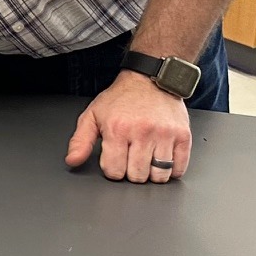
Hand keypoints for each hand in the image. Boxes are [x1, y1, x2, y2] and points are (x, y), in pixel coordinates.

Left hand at [65, 73, 192, 182]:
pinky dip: (172, 171)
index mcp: (117, 129)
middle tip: (131, 158)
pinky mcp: (183, 135)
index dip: (113, 170)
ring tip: (147, 160)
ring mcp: (165, 135)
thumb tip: (73, 161)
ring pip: (159, 175)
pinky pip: (180, 168)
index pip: (115, 171)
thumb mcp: (93, 115)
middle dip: (132, 173)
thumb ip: (80, 140)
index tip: (115, 160)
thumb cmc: (121, 98)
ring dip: (152, 174)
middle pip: (138, 176)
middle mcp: (142, 132)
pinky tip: (163, 160)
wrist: (150, 79)